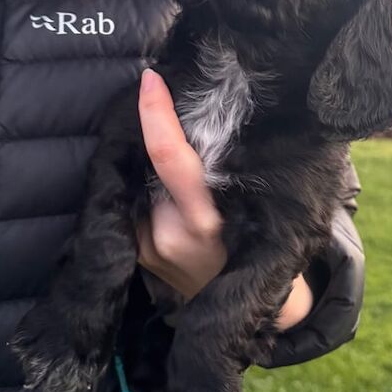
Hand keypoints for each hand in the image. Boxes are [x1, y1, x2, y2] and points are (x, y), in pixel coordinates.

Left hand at [137, 69, 313, 328]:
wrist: (240, 312)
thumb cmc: (258, 246)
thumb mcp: (253, 209)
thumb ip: (223, 172)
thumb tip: (198, 118)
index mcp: (206, 222)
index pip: (172, 160)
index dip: (157, 116)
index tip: (151, 79)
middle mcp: (169, 236)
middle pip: (149, 164)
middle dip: (153, 133)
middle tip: (162, 105)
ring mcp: (146, 248)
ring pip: (139, 182)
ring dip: (149, 163)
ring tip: (179, 176)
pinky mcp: (134, 254)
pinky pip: (134, 203)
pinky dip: (145, 187)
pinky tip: (166, 196)